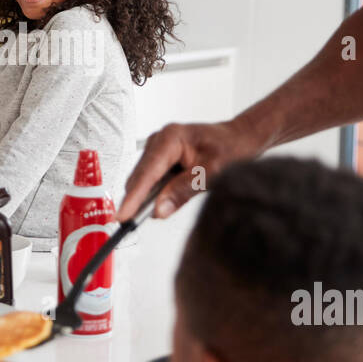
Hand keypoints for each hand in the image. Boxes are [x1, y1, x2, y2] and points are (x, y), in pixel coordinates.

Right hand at [117, 117, 259, 221]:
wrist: (240, 138)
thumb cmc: (231, 148)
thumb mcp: (212, 172)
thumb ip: (183, 190)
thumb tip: (159, 209)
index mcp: (170, 138)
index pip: (146, 173)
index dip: (133, 197)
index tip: (122, 216)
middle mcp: (160, 140)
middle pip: (139, 177)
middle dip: (138, 200)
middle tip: (136, 223)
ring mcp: (158, 148)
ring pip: (143, 179)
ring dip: (148, 196)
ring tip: (164, 207)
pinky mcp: (160, 157)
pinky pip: (151, 179)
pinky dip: (156, 192)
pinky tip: (168, 198)